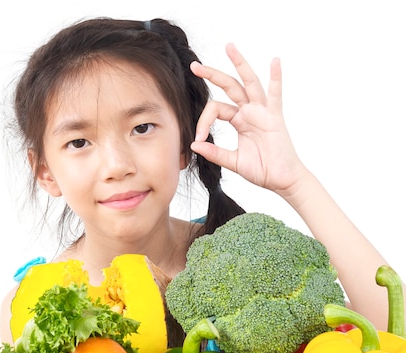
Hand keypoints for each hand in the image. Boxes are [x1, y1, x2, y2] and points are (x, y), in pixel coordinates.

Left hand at [190, 43, 306, 194]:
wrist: (281, 181)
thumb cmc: (262, 170)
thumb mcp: (233, 161)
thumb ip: (215, 152)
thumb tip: (194, 144)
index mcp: (238, 120)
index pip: (216, 109)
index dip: (203, 121)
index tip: (198, 138)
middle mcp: (249, 112)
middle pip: (229, 86)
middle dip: (212, 74)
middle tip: (195, 65)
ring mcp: (262, 112)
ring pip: (249, 83)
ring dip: (240, 64)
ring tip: (229, 47)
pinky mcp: (275, 117)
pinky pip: (275, 95)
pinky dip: (276, 78)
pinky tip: (275, 61)